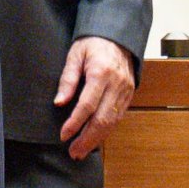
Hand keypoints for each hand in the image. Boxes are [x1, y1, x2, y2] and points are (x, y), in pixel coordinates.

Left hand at [56, 36, 136, 158]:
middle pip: (102, 119)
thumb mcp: (75, 55)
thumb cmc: (93, 43)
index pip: (87, 105)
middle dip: (87, 139)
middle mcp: (116, 84)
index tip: (64, 135)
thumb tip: (59, 102)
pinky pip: (118, 118)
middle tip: (73, 152)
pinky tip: (95, 139)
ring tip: (81, 151)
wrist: (118, 35)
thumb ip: (67, 79)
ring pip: (112, 122)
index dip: (75, 123)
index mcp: (101, 73)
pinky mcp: (129, 95)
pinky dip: (106, 131)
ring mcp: (125, 91)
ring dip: (96, 140)